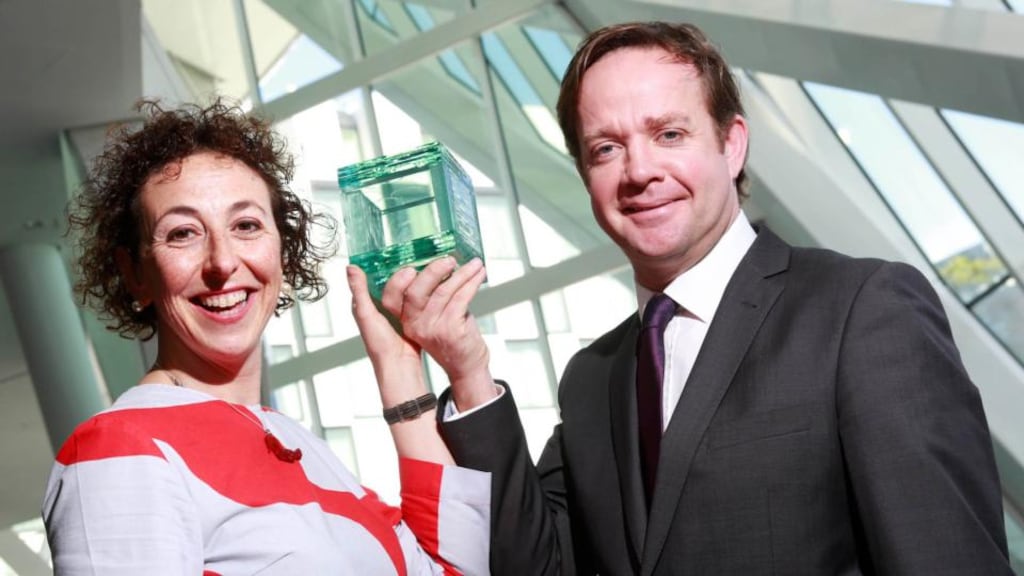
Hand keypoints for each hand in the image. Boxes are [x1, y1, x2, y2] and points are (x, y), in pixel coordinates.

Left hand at [347, 265, 425, 405]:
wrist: (400, 367)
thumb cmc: (379, 345)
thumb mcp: (366, 315)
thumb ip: (359, 291)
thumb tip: (351, 267)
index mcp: (368, 303)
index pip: (376, 276)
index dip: (386, 263)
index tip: (399, 252)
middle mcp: (383, 306)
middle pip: (395, 280)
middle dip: (408, 268)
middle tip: (421, 256)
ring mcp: (399, 312)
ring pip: (409, 288)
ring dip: (420, 279)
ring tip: (431, 266)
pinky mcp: (413, 319)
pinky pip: (419, 300)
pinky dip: (427, 291)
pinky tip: (436, 284)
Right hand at [381, 257, 496, 410]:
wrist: (466, 365)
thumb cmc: (451, 337)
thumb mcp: (432, 319)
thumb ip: (428, 298)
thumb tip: (438, 265)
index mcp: (407, 321)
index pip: (390, 299)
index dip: (397, 281)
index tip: (411, 267)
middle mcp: (415, 326)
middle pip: (415, 292)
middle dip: (433, 271)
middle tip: (448, 260)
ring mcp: (433, 329)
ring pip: (443, 291)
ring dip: (461, 274)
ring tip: (472, 264)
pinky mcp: (452, 329)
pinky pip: (461, 298)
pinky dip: (472, 282)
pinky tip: (478, 274)